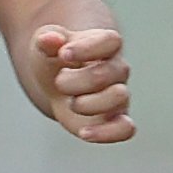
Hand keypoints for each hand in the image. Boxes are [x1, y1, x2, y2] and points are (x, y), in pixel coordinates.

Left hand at [26, 16, 135, 143]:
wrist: (59, 84)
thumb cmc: (56, 60)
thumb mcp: (46, 45)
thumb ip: (47, 39)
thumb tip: (49, 39)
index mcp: (105, 44)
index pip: (109, 41)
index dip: (87, 48)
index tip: (63, 54)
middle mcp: (117, 69)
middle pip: (106, 73)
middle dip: (74, 81)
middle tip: (58, 82)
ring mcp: (118, 95)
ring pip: (120, 97)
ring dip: (88, 103)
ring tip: (71, 103)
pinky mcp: (115, 120)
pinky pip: (126, 129)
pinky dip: (107, 133)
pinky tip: (83, 132)